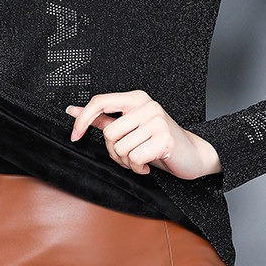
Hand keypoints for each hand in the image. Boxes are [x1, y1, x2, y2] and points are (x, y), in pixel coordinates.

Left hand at [65, 89, 220, 180]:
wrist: (192, 154)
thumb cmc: (158, 140)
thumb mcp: (130, 127)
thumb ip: (102, 118)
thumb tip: (73, 110)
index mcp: (136, 98)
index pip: (100, 101)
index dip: (83, 119)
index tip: (75, 136)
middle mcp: (146, 105)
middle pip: (108, 133)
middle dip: (114, 152)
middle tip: (129, 155)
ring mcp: (157, 120)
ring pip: (120, 148)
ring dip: (127, 162)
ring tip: (141, 159)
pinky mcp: (164, 139)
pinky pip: (135, 158)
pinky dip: (138, 168)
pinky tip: (148, 165)